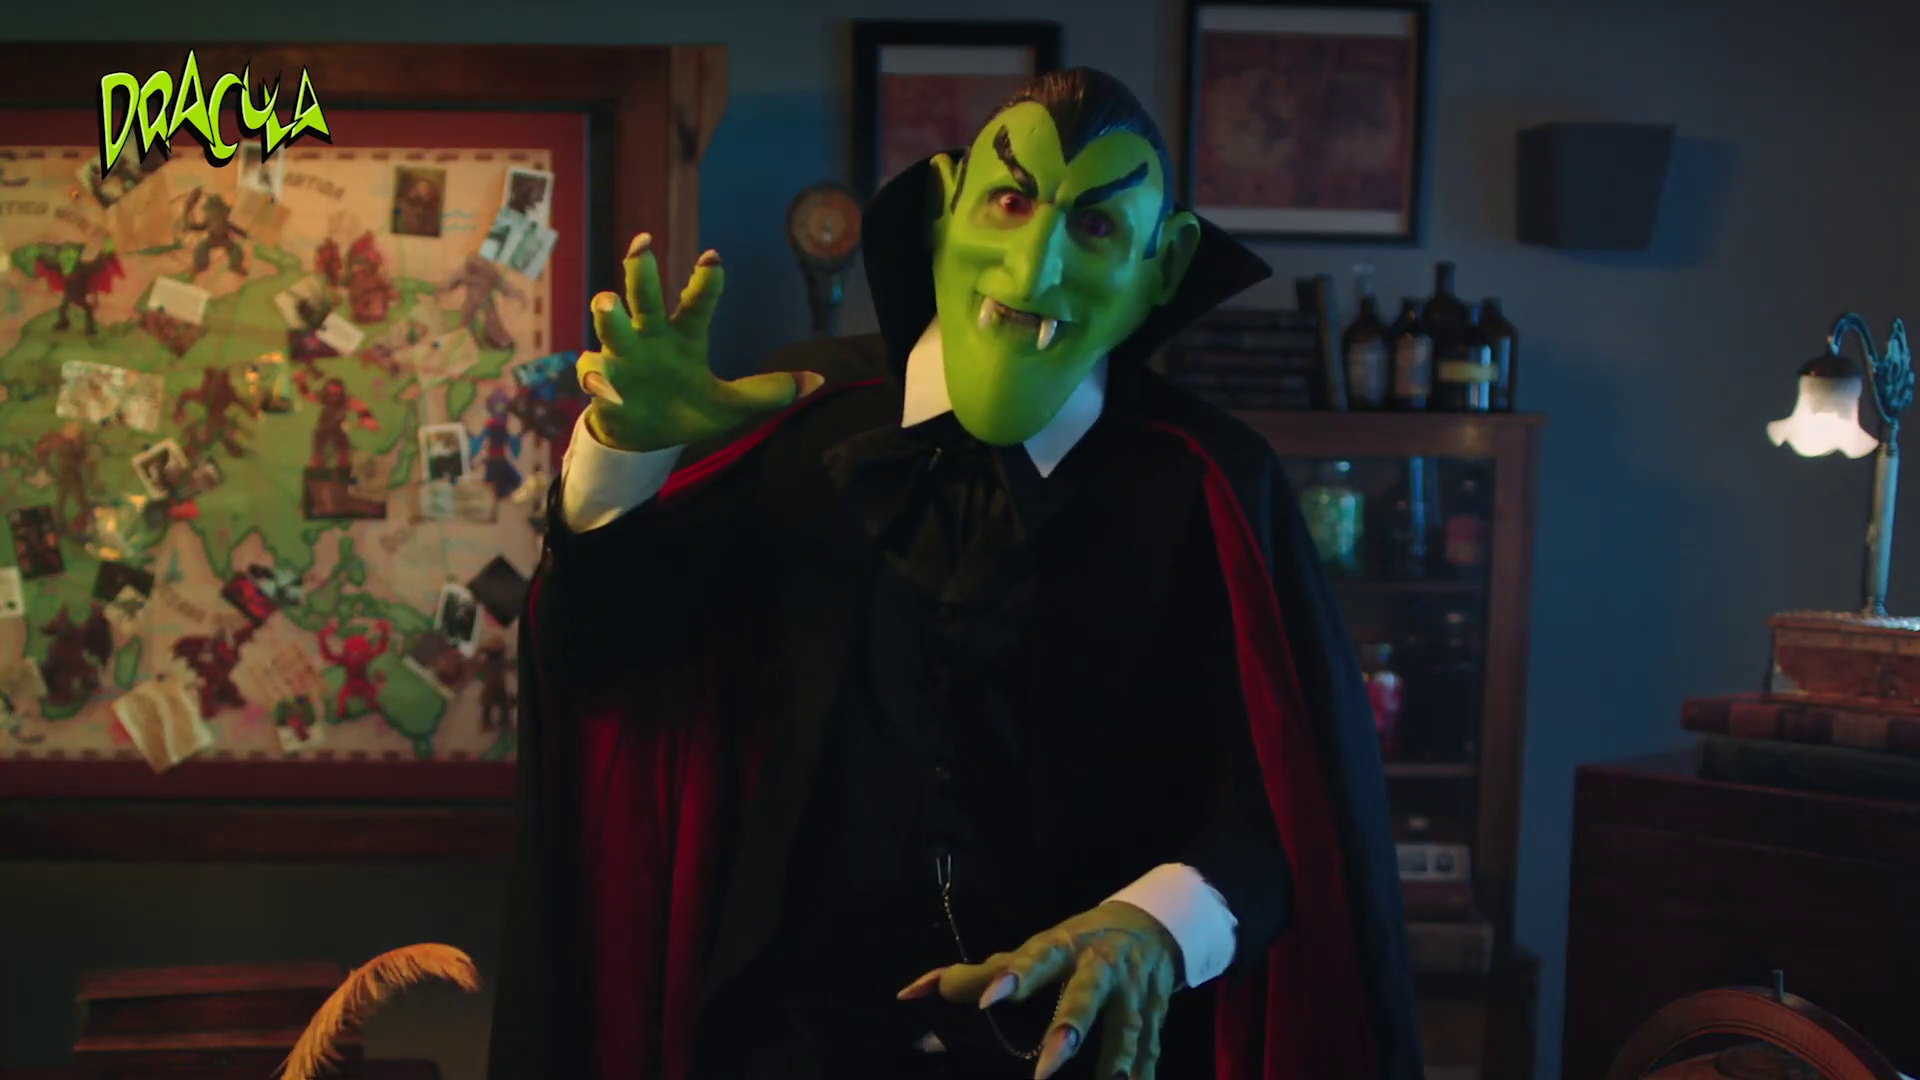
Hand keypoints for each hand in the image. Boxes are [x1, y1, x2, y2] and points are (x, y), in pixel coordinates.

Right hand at [574, 232, 823, 452]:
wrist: (645, 437)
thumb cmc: (687, 410)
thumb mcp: (730, 406)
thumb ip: (766, 393)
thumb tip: (817, 381)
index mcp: (684, 336)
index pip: (696, 302)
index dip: (704, 280)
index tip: (712, 257)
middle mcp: (650, 337)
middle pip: (645, 297)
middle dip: (642, 270)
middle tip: (643, 243)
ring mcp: (622, 356)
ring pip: (611, 326)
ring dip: (608, 314)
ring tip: (607, 301)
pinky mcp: (602, 382)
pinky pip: (593, 374)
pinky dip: (598, 378)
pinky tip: (605, 386)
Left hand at [897, 901, 1180, 1079]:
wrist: (1153, 925)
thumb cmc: (1076, 942)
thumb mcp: (1032, 949)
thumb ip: (973, 975)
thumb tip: (908, 995)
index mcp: (1063, 946)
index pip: (1035, 957)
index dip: (1013, 977)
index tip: (987, 1001)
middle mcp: (1101, 965)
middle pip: (1087, 993)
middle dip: (1071, 1027)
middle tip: (1046, 1067)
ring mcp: (1133, 990)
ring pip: (1127, 1026)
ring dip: (1119, 1058)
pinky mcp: (1156, 1015)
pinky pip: (1151, 1050)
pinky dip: (1145, 1073)